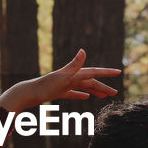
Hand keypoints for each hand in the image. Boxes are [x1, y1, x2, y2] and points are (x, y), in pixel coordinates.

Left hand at [0, 49, 120, 113]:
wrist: (28, 93)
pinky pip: (73, 93)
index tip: (118, 72)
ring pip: (83, 87)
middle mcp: (70, 77)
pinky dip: (80, 94)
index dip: (106, 72)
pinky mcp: (58, 91)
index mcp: (74, 73)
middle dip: (103, 86)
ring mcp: (64, 84)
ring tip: (104, 96)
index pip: (93, 72)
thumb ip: (74, 64)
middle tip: (115, 93)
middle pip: (90, 81)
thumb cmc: (45, 86)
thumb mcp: (62, 76)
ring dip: (94, 90)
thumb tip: (83, 50)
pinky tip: (85, 98)